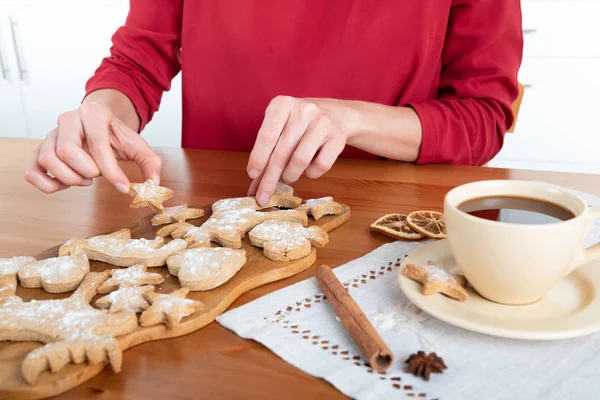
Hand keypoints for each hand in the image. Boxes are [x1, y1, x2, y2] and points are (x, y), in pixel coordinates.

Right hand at [25, 102, 161, 193]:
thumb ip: (149, 161)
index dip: (111, 171)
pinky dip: (48, 184)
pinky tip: (66, 183)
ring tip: (85, 179)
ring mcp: (49, 135)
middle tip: (97, 176)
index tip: (123, 187)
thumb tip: (154, 183)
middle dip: (86, 172)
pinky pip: (32, 171)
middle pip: (66, 151)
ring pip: (46, 160)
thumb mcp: (137, 144)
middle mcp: (67, 121)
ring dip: (68, 178)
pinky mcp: (39, 150)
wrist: (99, 124)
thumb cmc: (115, 135)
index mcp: (92, 115)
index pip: (97, 145)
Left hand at [247, 96, 349, 204]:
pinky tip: (308, 169)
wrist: (333, 115)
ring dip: (290, 176)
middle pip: (282, 152)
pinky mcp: (338, 136)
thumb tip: (253, 187)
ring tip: (288, 178)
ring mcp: (322, 122)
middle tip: (263, 197)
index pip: (267, 136)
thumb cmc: (297, 126)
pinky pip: (320, 165)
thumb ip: (265, 154)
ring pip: (300, 160)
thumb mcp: (279, 130)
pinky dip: (311, 174)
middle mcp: (303, 110)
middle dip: (270, 178)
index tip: (252, 175)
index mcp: (282, 104)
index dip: (258, 158)